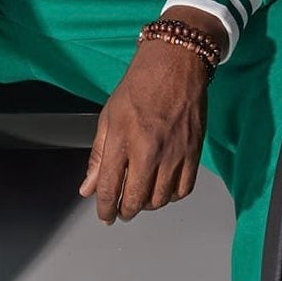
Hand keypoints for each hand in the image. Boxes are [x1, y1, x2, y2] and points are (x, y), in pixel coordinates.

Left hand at [78, 9, 224, 223]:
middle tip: (121, 210)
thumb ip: (98, 156)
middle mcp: (148, 150)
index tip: (104, 216)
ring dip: (147, 205)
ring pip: (160, 200)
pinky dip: (171, 196)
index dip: (105, 209)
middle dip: (125, 211)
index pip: (110, 189)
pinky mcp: (194, 152)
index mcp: (122, 140)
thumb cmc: (139, 86)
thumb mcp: (108, 117)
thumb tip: (88, 187)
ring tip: (140, 197)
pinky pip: (183, 189)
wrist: (175, 64)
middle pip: (135, 200)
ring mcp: (174, 153)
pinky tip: (163, 190)